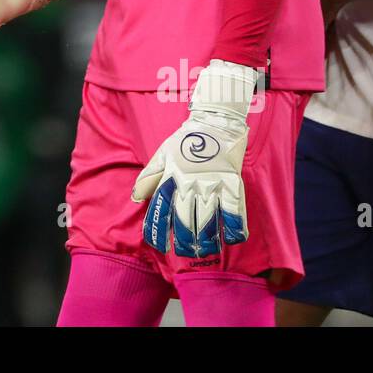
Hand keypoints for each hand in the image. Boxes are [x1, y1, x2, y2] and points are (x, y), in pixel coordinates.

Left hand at [132, 60, 257, 257]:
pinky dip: (236, 226)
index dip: (157, 229)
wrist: (214, 121)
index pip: (161, 208)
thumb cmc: (185, 140)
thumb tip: (136, 199)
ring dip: (207, 239)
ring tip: (206, 250)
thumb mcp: (162, 154)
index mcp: (171, 176)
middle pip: (184, 218)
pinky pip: (236, 208)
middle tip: (185, 251)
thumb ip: (149, 177)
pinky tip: (234, 238)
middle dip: (183, 239)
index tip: (157, 245)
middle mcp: (190, 183)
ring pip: (209, 218)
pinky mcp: (232, 181)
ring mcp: (212, 183)